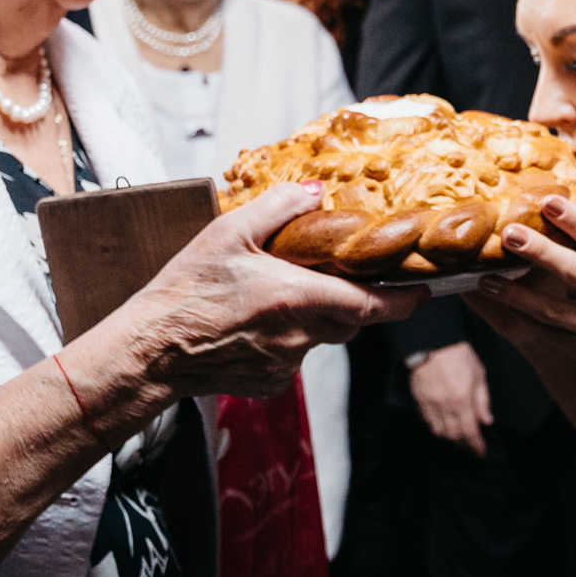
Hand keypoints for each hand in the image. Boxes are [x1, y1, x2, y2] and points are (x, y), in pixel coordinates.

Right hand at [110, 184, 416, 402]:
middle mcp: (302, 337)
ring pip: (321, 338)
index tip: (425, 290)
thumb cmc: (185, 290)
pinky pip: (295, 359)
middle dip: (352, 299)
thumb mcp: (228, 232)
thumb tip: (316, 191)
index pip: (374, 304)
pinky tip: (254, 325)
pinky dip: (286, 341)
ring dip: (313, 318)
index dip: (404, 298)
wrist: (150, 350)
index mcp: (299, 298)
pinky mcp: (271, 385)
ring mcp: (287, 366)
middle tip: (334, 276)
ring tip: (275, 296)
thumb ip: (279, 207)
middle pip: (350, 320)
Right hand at [408, 343, 492, 455]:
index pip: (471, 432)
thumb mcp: (479, 373)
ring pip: (439, 432)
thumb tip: (487, 421)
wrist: (432, 341)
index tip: (481, 453)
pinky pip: (426, 421)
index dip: (476, 446)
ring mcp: (430, 404)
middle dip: (464, 445)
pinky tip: (441, 425)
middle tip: (470, 446)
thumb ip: (483, 400)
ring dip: (449, 438)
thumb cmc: (458, 354)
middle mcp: (446, 405)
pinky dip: (435, 427)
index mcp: (463, 399)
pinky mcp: (418, 400)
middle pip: (454, 436)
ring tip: (457, 437)